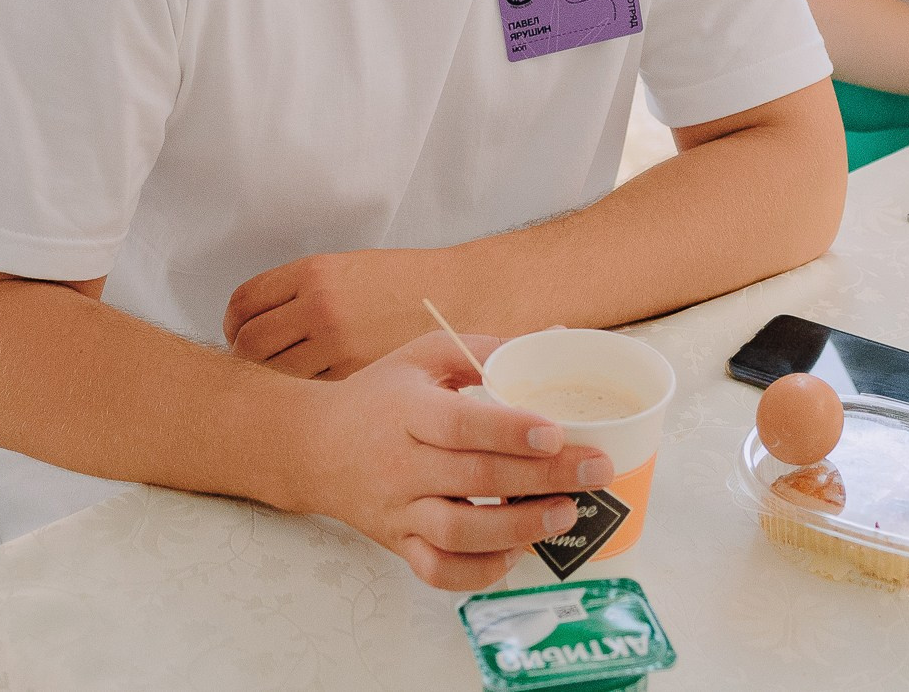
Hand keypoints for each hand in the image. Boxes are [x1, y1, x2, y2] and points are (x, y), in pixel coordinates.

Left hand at [226, 247, 450, 378]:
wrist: (466, 297)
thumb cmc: (411, 285)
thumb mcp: (351, 269)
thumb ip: (307, 291)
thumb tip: (267, 319)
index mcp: (315, 273)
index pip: (244, 302)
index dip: (233, 322)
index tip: (238, 331)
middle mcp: (319, 307)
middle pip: (249, 343)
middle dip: (243, 356)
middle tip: (254, 364)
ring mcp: (337, 345)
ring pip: (273, 375)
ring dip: (271, 382)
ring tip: (282, 385)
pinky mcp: (357, 376)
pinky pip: (309, 393)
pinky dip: (304, 398)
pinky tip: (311, 397)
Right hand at [293, 332, 611, 589]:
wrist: (313, 447)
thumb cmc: (380, 396)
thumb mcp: (422, 356)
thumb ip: (482, 350)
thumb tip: (552, 338)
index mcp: (408, 410)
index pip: (459, 424)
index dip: (510, 431)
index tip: (556, 434)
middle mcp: (401, 465)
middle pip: (473, 477)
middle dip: (543, 478)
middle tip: (595, 471)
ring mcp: (399, 511)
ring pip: (458, 532)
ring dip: (518, 528)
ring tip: (565, 514)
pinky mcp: (398, 544)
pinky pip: (437, 571)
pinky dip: (479, 571)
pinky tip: (516, 552)